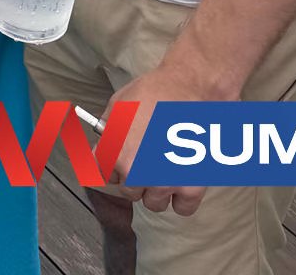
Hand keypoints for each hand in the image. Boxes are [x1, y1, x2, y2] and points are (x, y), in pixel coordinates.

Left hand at [108, 59, 219, 215]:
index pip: (103, 175)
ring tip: (166, 168)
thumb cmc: (153, 92)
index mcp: (116, 154)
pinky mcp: (193, 187)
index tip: (118, 160)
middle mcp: (138, 173)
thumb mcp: (116, 106)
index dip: (111, 165)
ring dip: (157, 190)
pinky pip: (182, 208)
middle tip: (146, 160)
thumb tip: (102, 147)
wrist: (190, 88)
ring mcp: (166, 183)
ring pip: (154, 203)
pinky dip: (182, 199)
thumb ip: (107, 132)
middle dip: (135, 178)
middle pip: (129, 191)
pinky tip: (183, 180)